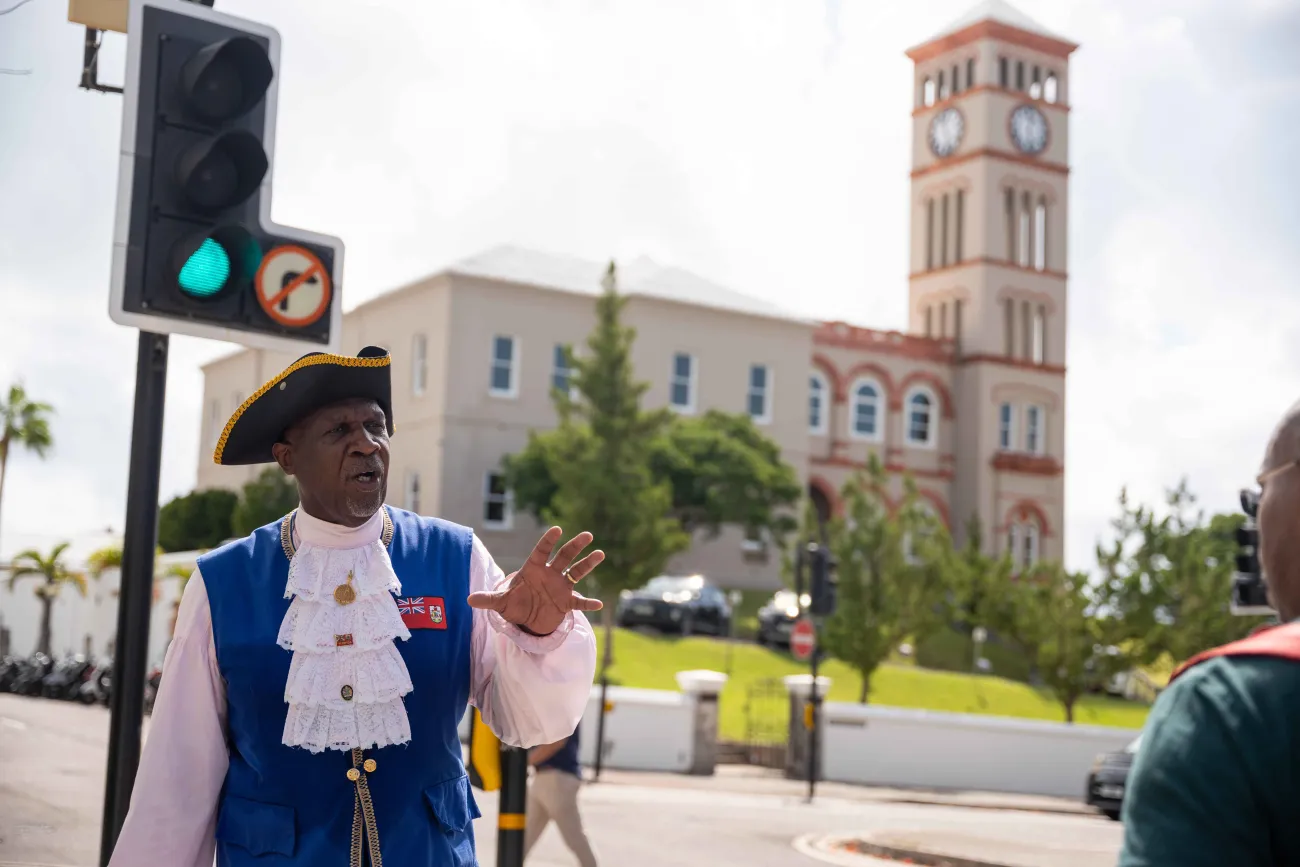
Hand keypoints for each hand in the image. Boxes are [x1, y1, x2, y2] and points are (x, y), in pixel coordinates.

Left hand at [467, 527, 603, 635]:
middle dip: (575, 546)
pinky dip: (588, 603)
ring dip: (588, 564)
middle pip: (564, 556)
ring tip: (600, 554)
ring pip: (577, 572)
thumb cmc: (514, 603)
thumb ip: (489, 599)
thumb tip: (469, 599)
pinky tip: (599, 604)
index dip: (548, 541)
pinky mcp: (566, 602)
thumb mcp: (501, 602)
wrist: (527, 618)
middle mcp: (550, 574)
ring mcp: (561, 587)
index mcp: (534, 569)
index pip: (542, 551)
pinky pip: (579, 602)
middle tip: (587, 535)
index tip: (557, 529)